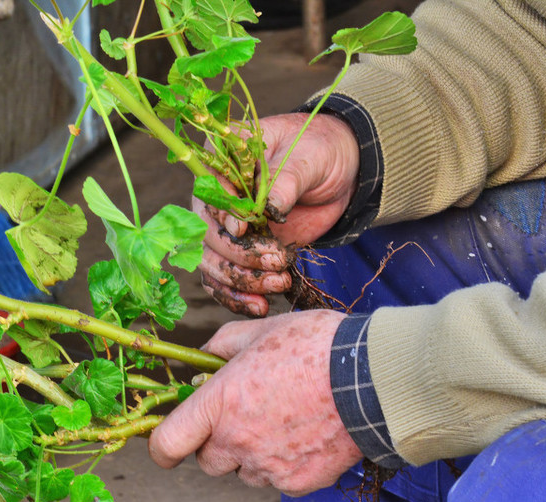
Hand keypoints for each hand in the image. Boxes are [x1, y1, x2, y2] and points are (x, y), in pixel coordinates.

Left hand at [148, 311, 361, 494]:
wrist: (377, 378)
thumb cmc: (318, 346)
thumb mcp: (261, 331)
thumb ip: (222, 346)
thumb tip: (204, 359)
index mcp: (219, 404)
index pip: (168, 443)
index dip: (162, 447)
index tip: (168, 444)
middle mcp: (237, 441)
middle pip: (207, 461)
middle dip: (218, 444)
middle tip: (245, 417)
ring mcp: (268, 467)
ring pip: (244, 472)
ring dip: (252, 456)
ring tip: (285, 423)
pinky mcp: (299, 483)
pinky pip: (279, 481)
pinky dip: (286, 465)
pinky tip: (307, 436)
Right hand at [198, 113, 360, 316]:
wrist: (338, 173)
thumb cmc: (317, 152)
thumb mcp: (306, 158)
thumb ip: (283, 181)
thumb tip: (266, 210)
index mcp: (221, 161)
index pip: (208, 192)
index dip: (221, 214)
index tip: (243, 229)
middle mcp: (214, 199)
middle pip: (207, 235)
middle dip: (239, 255)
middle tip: (276, 261)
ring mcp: (224, 230)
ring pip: (213, 263)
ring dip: (241, 281)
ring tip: (278, 284)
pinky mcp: (239, 254)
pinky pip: (224, 281)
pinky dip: (238, 297)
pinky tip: (260, 306)